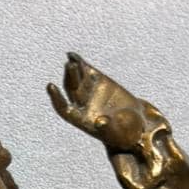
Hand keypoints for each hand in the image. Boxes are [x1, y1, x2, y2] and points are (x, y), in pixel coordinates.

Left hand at [47, 51, 179, 188]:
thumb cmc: (126, 134)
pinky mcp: (98, 82)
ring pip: (75, 80)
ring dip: (73, 70)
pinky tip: (72, 55)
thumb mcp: (118, 132)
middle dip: (69, 78)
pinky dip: (79, 63)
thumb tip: (99, 122)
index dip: (56, 99)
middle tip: (71, 66)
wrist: (137, 124)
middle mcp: (83, 106)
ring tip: (72, 60)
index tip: (50, 86)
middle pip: (70, 91)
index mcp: (83, 120)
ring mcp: (89, 93)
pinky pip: (85, 72)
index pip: (64, 109)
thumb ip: (108, 127)